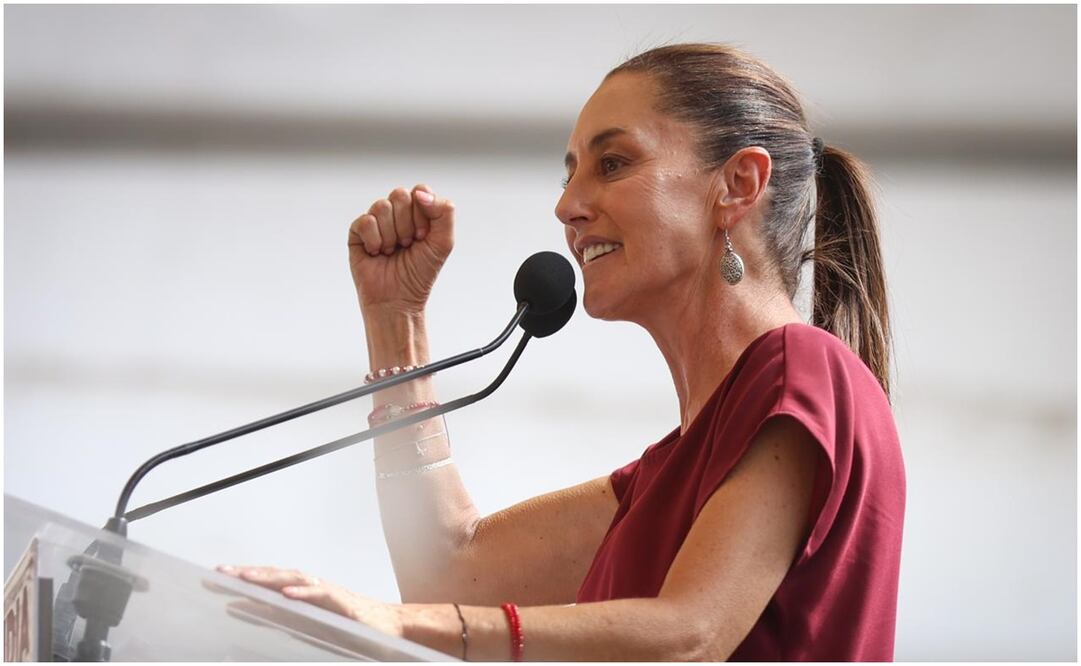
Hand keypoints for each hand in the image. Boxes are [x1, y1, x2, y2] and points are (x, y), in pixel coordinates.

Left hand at [216, 564, 403, 637]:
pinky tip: (287, 594)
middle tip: (220, 573)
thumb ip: (277, 616)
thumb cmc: (348, 624)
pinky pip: (321, 594)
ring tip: (246, 578)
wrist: (388, 626)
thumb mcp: (306, 622)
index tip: (216, 576)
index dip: (242, 577)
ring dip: (269, 577)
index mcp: (301, 592)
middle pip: (275, 575)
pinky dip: (304, 592)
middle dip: (247, 573)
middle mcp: (311, 587)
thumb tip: (246, 611)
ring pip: (294, 579)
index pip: (266, 581)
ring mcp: (327, 592)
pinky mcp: (343, 603)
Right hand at [348, 185, 455, 316]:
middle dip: (407, 224)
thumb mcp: (443, 242)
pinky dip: (375, 240)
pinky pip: (365, 221)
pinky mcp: (358, 233)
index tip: (423, 236)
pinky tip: (377, 253)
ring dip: (391, 235)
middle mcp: (396, 215)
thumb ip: (443, 212)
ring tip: (392, 251)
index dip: (422, 213)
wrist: (398, 300)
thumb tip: (420, 193)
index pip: (419, 191)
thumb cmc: (420, 274)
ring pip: (382, 206)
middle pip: (400, 195)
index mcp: (417, 213)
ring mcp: (376, 222)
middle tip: (408, 244)